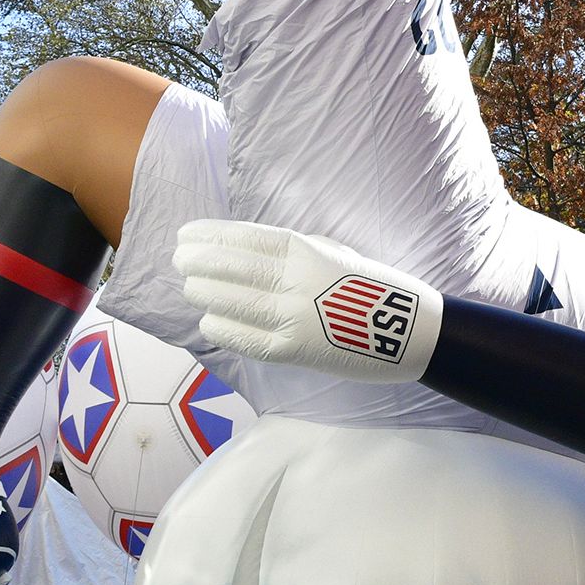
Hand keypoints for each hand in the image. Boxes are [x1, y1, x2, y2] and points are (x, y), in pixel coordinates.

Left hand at [176, 219, 440, 382]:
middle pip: (233, 267)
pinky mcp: (294, 350)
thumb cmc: (369, 285)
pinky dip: (223, 329)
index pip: (245, 239)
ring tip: (189, 286)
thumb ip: (293, 252)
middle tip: (179, 258)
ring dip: (205, 292)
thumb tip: (246, 253)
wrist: (405, 330)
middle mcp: (295, 281)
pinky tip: (207, 322)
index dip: (211, 235)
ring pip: (234, 302)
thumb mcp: (333, 253)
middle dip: (200, 261)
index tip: (187, 234)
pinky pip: (248, 339)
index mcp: (306, 251)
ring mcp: (293, 316)